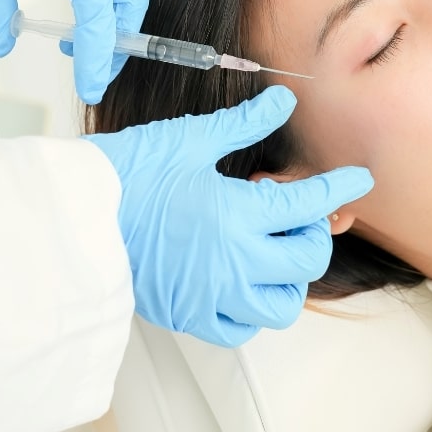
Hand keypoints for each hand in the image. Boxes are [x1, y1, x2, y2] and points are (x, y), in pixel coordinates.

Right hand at [83, 86, 374, 346]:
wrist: (72, 217)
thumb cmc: (124, 175)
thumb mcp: (189, 140)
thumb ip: (244, 125)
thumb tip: (282, 101)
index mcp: (235, 215)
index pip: (308, 203)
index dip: (340, 187)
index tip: (358, 178)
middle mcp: (232, 263)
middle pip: (307, 260)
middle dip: (315, 233)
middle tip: (300, 213)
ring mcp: (212, 295)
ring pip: (281, 304)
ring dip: (290, 276)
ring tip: (273, 249)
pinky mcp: (189, 315)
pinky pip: (241, 329)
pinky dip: (253, 309)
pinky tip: (243, 280)